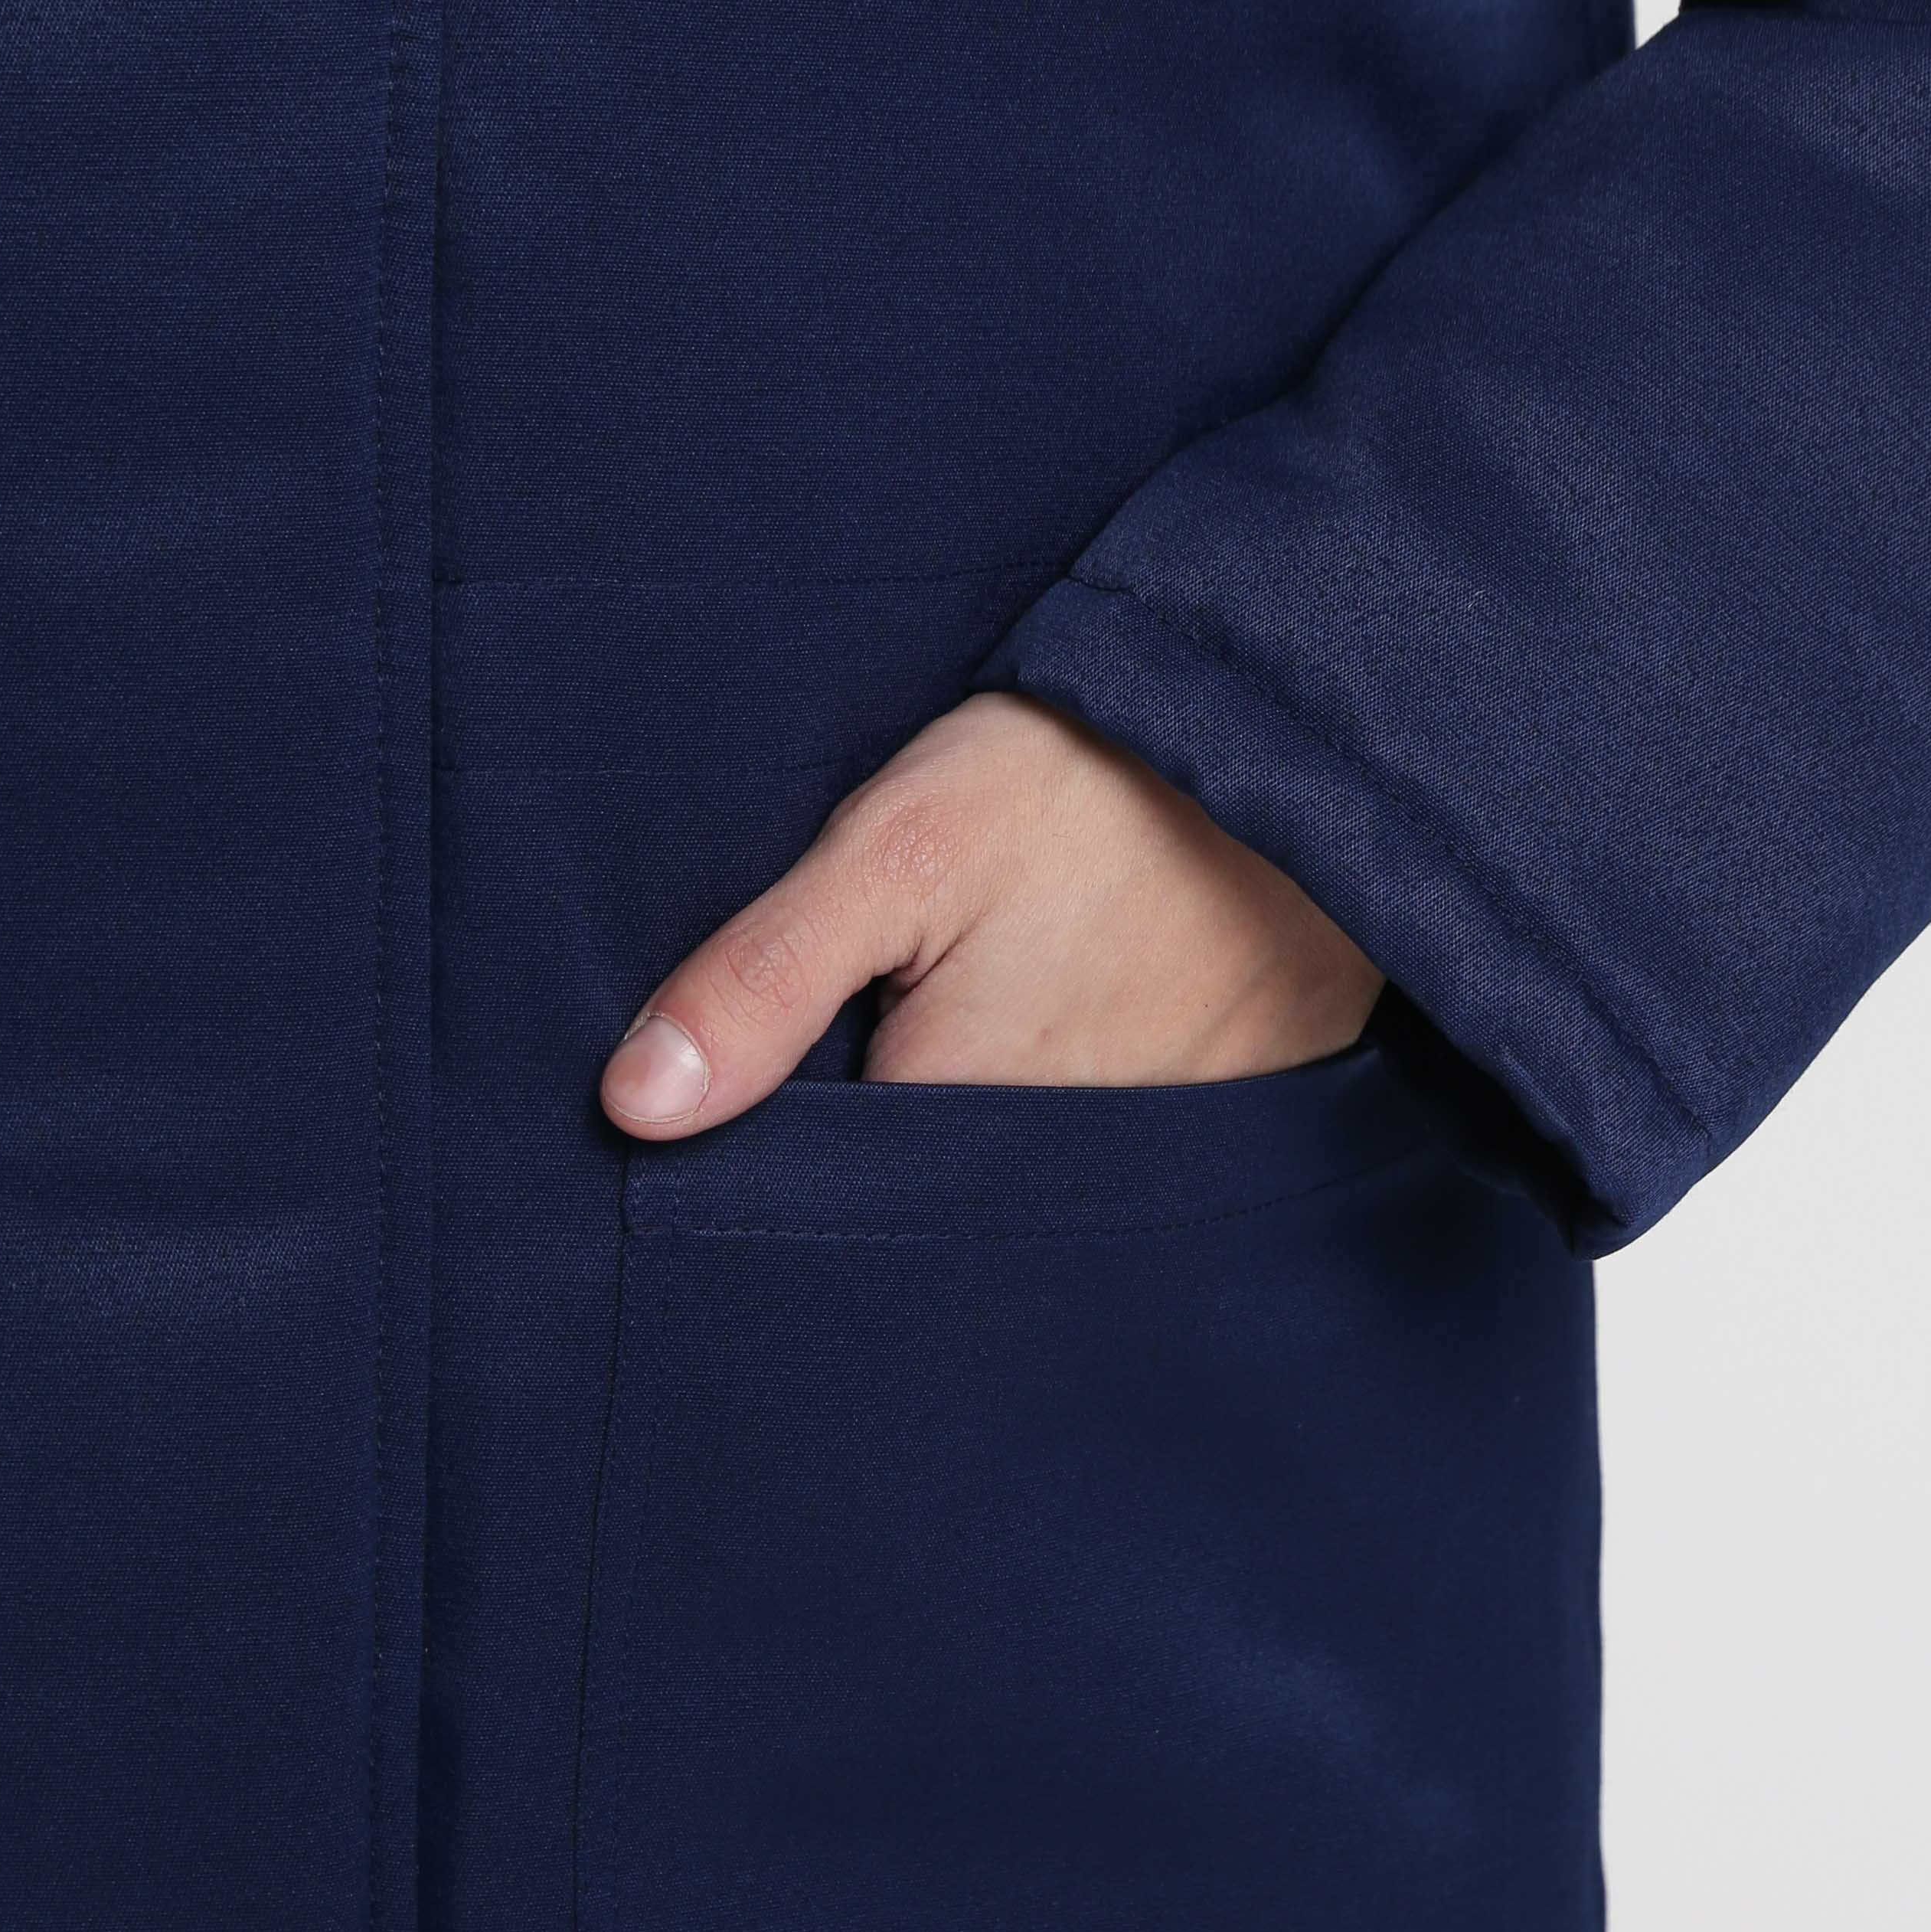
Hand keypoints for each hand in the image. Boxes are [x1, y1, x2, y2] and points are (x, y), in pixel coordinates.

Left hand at [601, 692, 1383, 1137]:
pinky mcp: (1225, 1117)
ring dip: (983, 1107)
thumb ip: (765, 976)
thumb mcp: (902, 845)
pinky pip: (1112, 1146)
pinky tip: (1074, 1007)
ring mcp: (1152, 1152)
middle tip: (899, 1000)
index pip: (820, 1194)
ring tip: (993, 994)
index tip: (773, 1061)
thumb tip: (635, 1109)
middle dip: (880, 1129)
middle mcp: (1057, 1174)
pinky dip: (1079, 1092)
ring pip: (1012, 1169)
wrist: (1296, 737)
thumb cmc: (1088, 782)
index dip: (774, 1137)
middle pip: (920, 1192)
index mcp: (957, 1119)